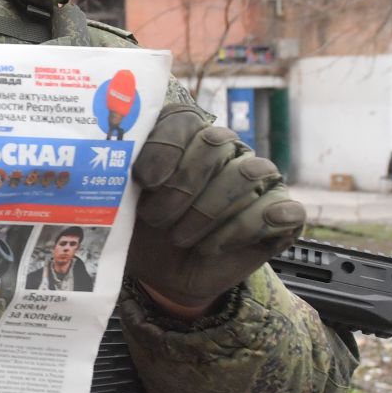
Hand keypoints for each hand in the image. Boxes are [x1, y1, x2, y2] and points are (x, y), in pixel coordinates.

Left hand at [126, 102, 304, 314]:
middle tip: (157, 219)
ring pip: (250, 172)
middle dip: (182, 186)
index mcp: (186, 137)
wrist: (162, 273)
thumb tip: (110, 160)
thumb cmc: (142, 230)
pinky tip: (213, 246)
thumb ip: (118, 173)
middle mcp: (226, 150)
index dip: (164, 147)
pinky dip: (243, 229)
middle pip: (217, 143)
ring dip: (209, 210)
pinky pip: (280, 209)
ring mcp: (258, 180)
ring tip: (182, 238)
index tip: (144, 180)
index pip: (185, 119)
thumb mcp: (120, 201)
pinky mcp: (281, 214)